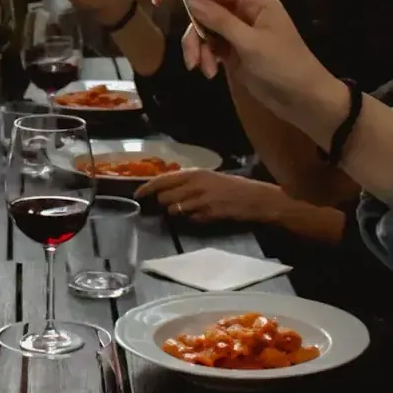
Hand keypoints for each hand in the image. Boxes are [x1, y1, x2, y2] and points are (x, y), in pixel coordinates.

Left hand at [136, 170, 292, 224]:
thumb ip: (189, 182)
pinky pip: (190, 219)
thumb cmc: (233, 187)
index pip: (163, 179)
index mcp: (195, 173)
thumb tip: (166, 189)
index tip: (137, 194)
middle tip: (173, 203)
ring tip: (191, 209)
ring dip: (177, 212)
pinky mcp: (208, 213)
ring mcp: (201, 200)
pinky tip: (204, 214)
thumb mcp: (209, 178)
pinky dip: (193, 219)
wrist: (255, 198)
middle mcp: (196, 184)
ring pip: (174, 209)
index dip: (147, 188)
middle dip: (164, 203)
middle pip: (164, 197)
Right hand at [151, 0, 344, 138]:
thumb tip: (193, 1)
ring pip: (204, 27)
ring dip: (197, 46)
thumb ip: (220, 21)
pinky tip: (210, 73)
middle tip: (158, 6)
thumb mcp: (251, 44)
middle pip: (206, 2)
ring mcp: (239, 31)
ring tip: (200, 67)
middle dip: (187, 13)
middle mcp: (245, 11)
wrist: (304, 100)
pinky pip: (210, 46)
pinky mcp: (234, 51)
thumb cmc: (284, 67)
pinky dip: (205, 57)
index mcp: (255, 1)